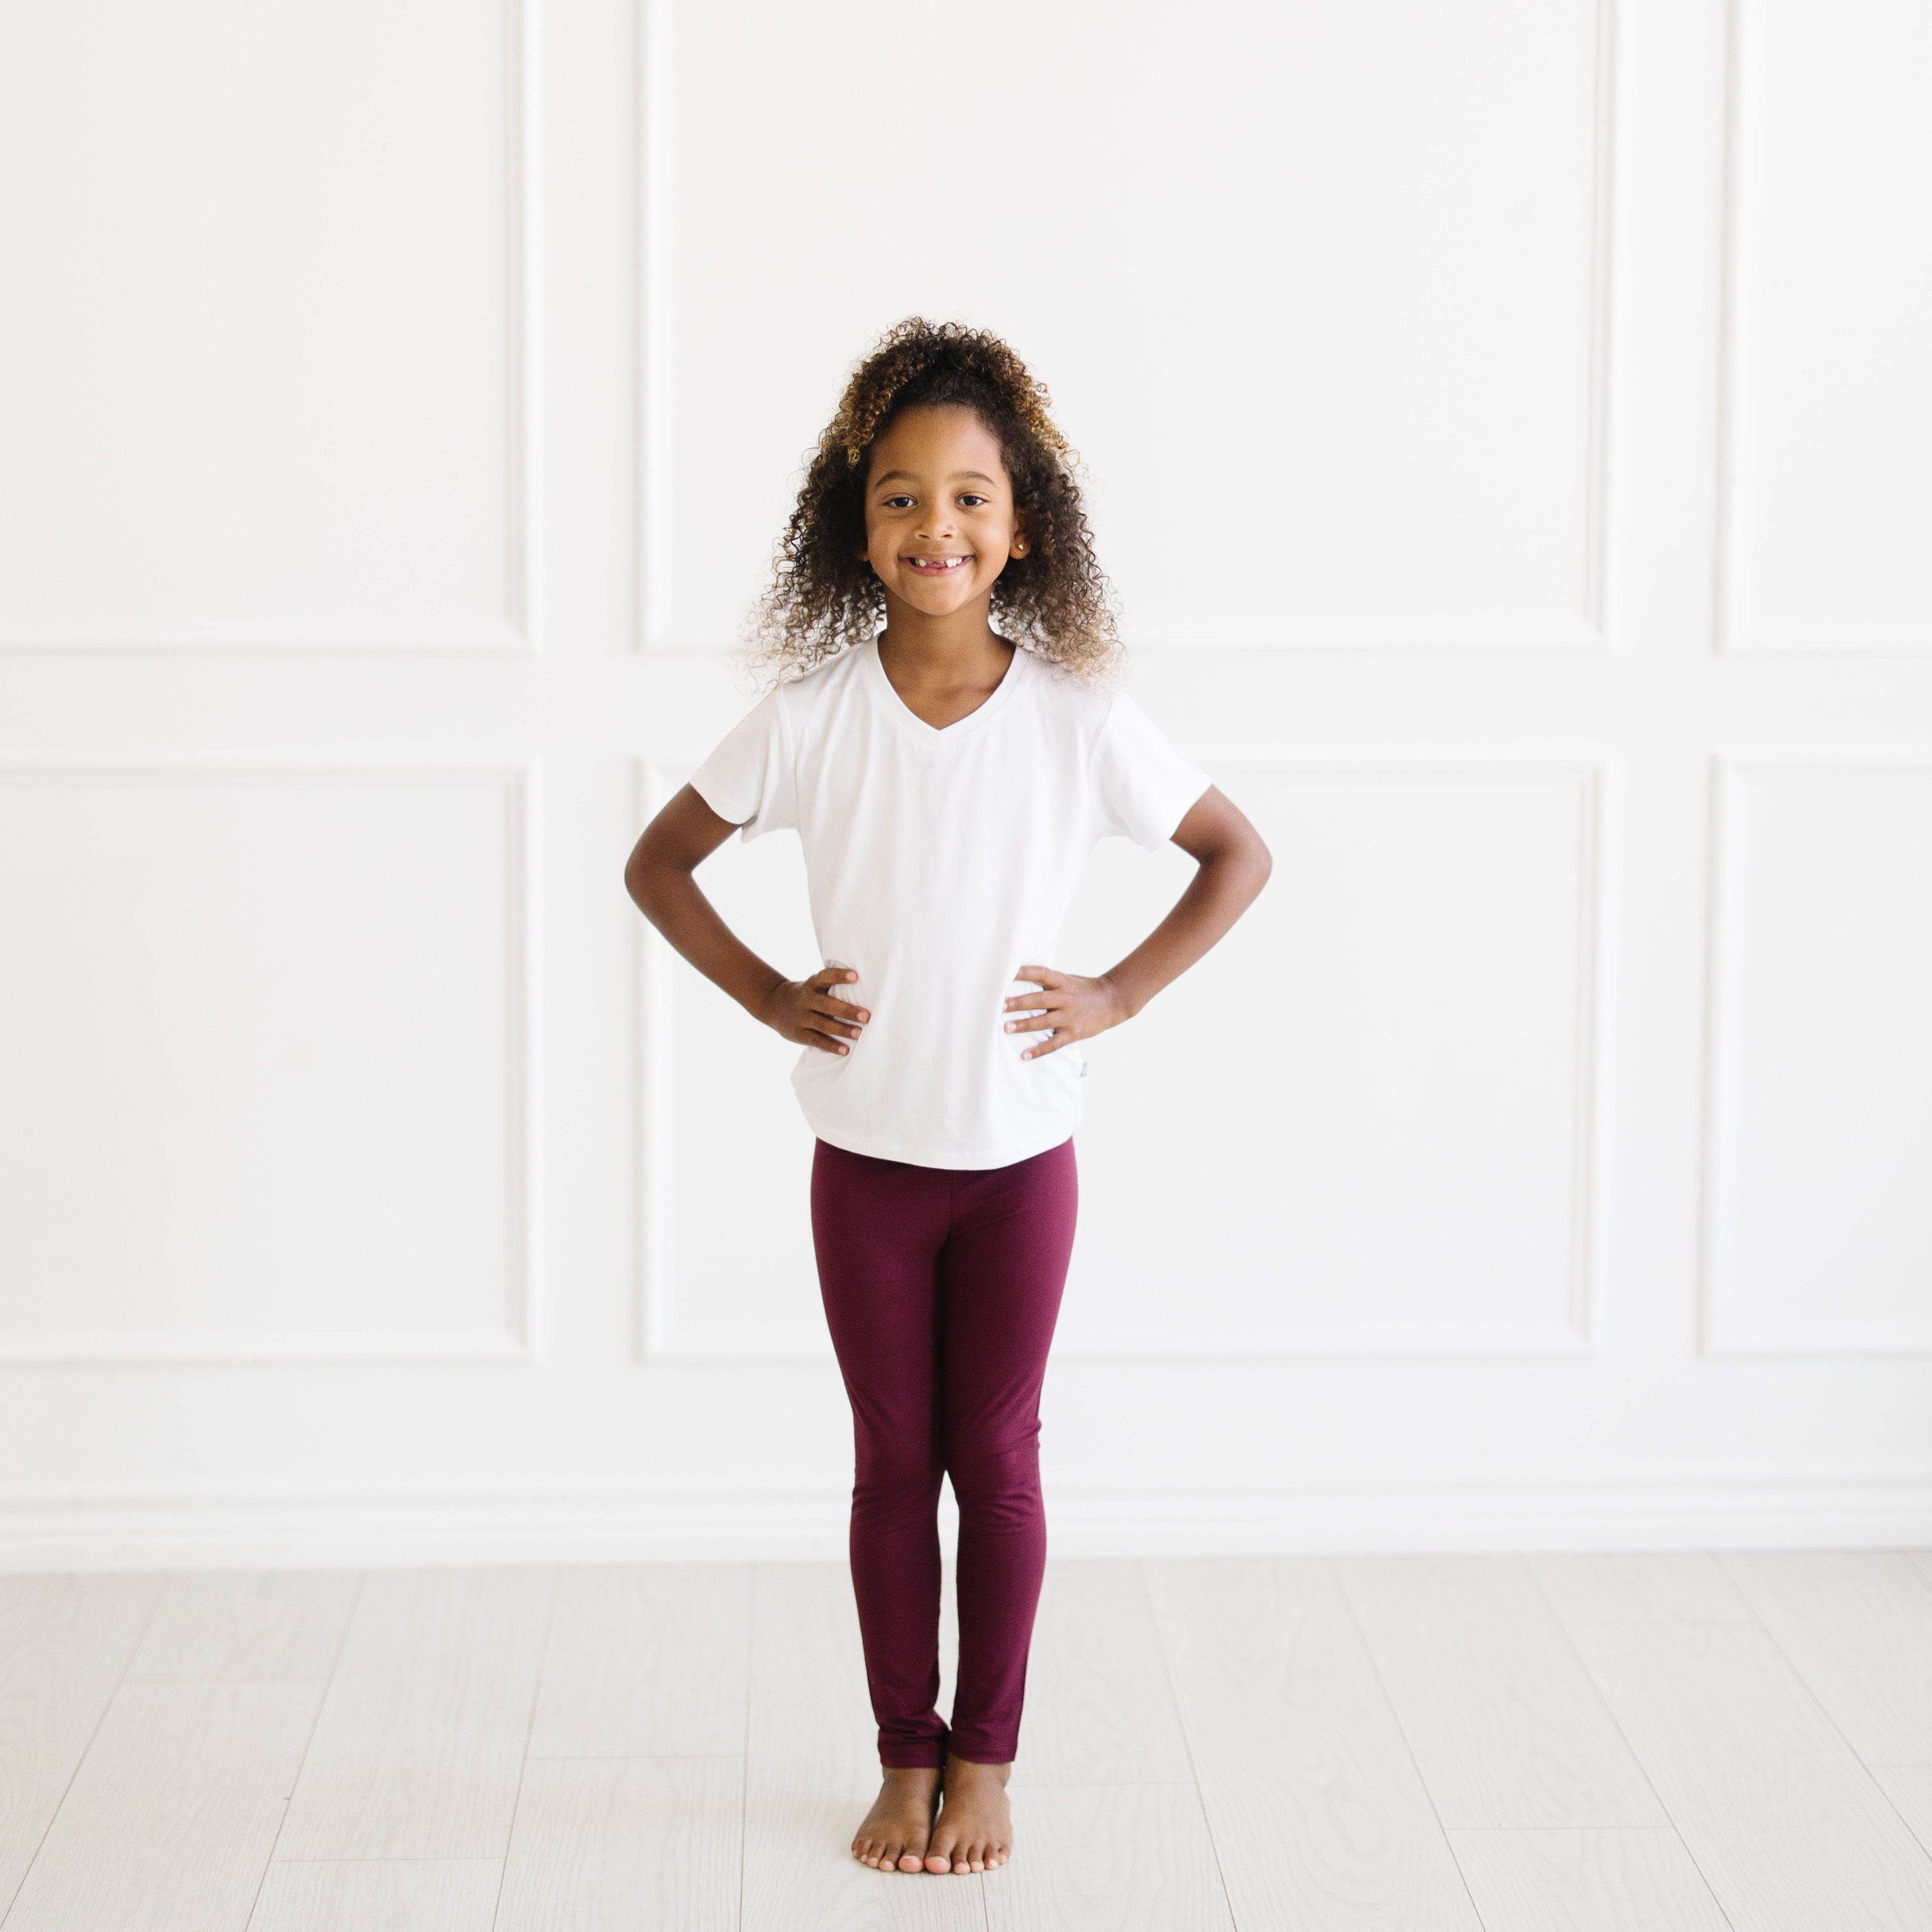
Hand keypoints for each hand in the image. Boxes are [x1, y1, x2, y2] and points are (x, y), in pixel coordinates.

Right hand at [760, 966, 868, 1054]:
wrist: (775, 1005)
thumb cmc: (808, 995)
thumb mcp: (815, 986)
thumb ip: (833, 986)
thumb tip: (868, 990)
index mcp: (812, 984)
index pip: (825, 977)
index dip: (839, 976)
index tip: (855, 976)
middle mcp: (806, 999)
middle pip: (826, 1004)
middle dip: (847, 1010)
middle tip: (866, 1016)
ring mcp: (801, 1017)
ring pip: (823, 1024)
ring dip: (842, 1029)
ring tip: (859, 1034)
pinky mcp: (799, 1033)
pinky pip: (817, 1040)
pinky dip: (831, 1045)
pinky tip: (846, 1050)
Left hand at [1002, 965, 1128, 1060]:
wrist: (1112, 1001)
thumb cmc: (1083, 990)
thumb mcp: (1067, 981)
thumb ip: (1047, 983)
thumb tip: (1018, 980)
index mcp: (1062, 981)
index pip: (1040, 973)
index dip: (1023, 972)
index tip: (1006, 973)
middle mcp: (1066, 998)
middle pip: (1039, 1000)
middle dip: (1018, 1003)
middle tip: (1000, 1006)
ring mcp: (1070, 1016)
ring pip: (1044, 1021)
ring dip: (1024, 1025)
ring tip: (1006, 1028)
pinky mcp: (1074, 1033)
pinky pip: (1054, 1043)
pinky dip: (1039, 1050)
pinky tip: (1024, 1055)